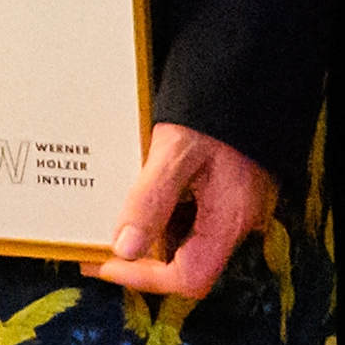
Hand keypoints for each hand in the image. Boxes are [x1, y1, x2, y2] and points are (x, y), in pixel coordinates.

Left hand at [89, 122, 271, 300]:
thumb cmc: (215, 106)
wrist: (249, 65)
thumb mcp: (176, 150)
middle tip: (95, 243)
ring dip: (148, 234)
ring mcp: (235, 204)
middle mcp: (238, 219)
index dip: (144, 278)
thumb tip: (124, 249)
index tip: (104, 263)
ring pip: (187, 238)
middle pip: (188, 262)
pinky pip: (191, 213)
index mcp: (231, 218)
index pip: (190, 277)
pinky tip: (135, 193)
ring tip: (107, 217)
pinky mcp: (227, 187)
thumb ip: (152, 201)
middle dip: (140, 259)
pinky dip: (161, 211)